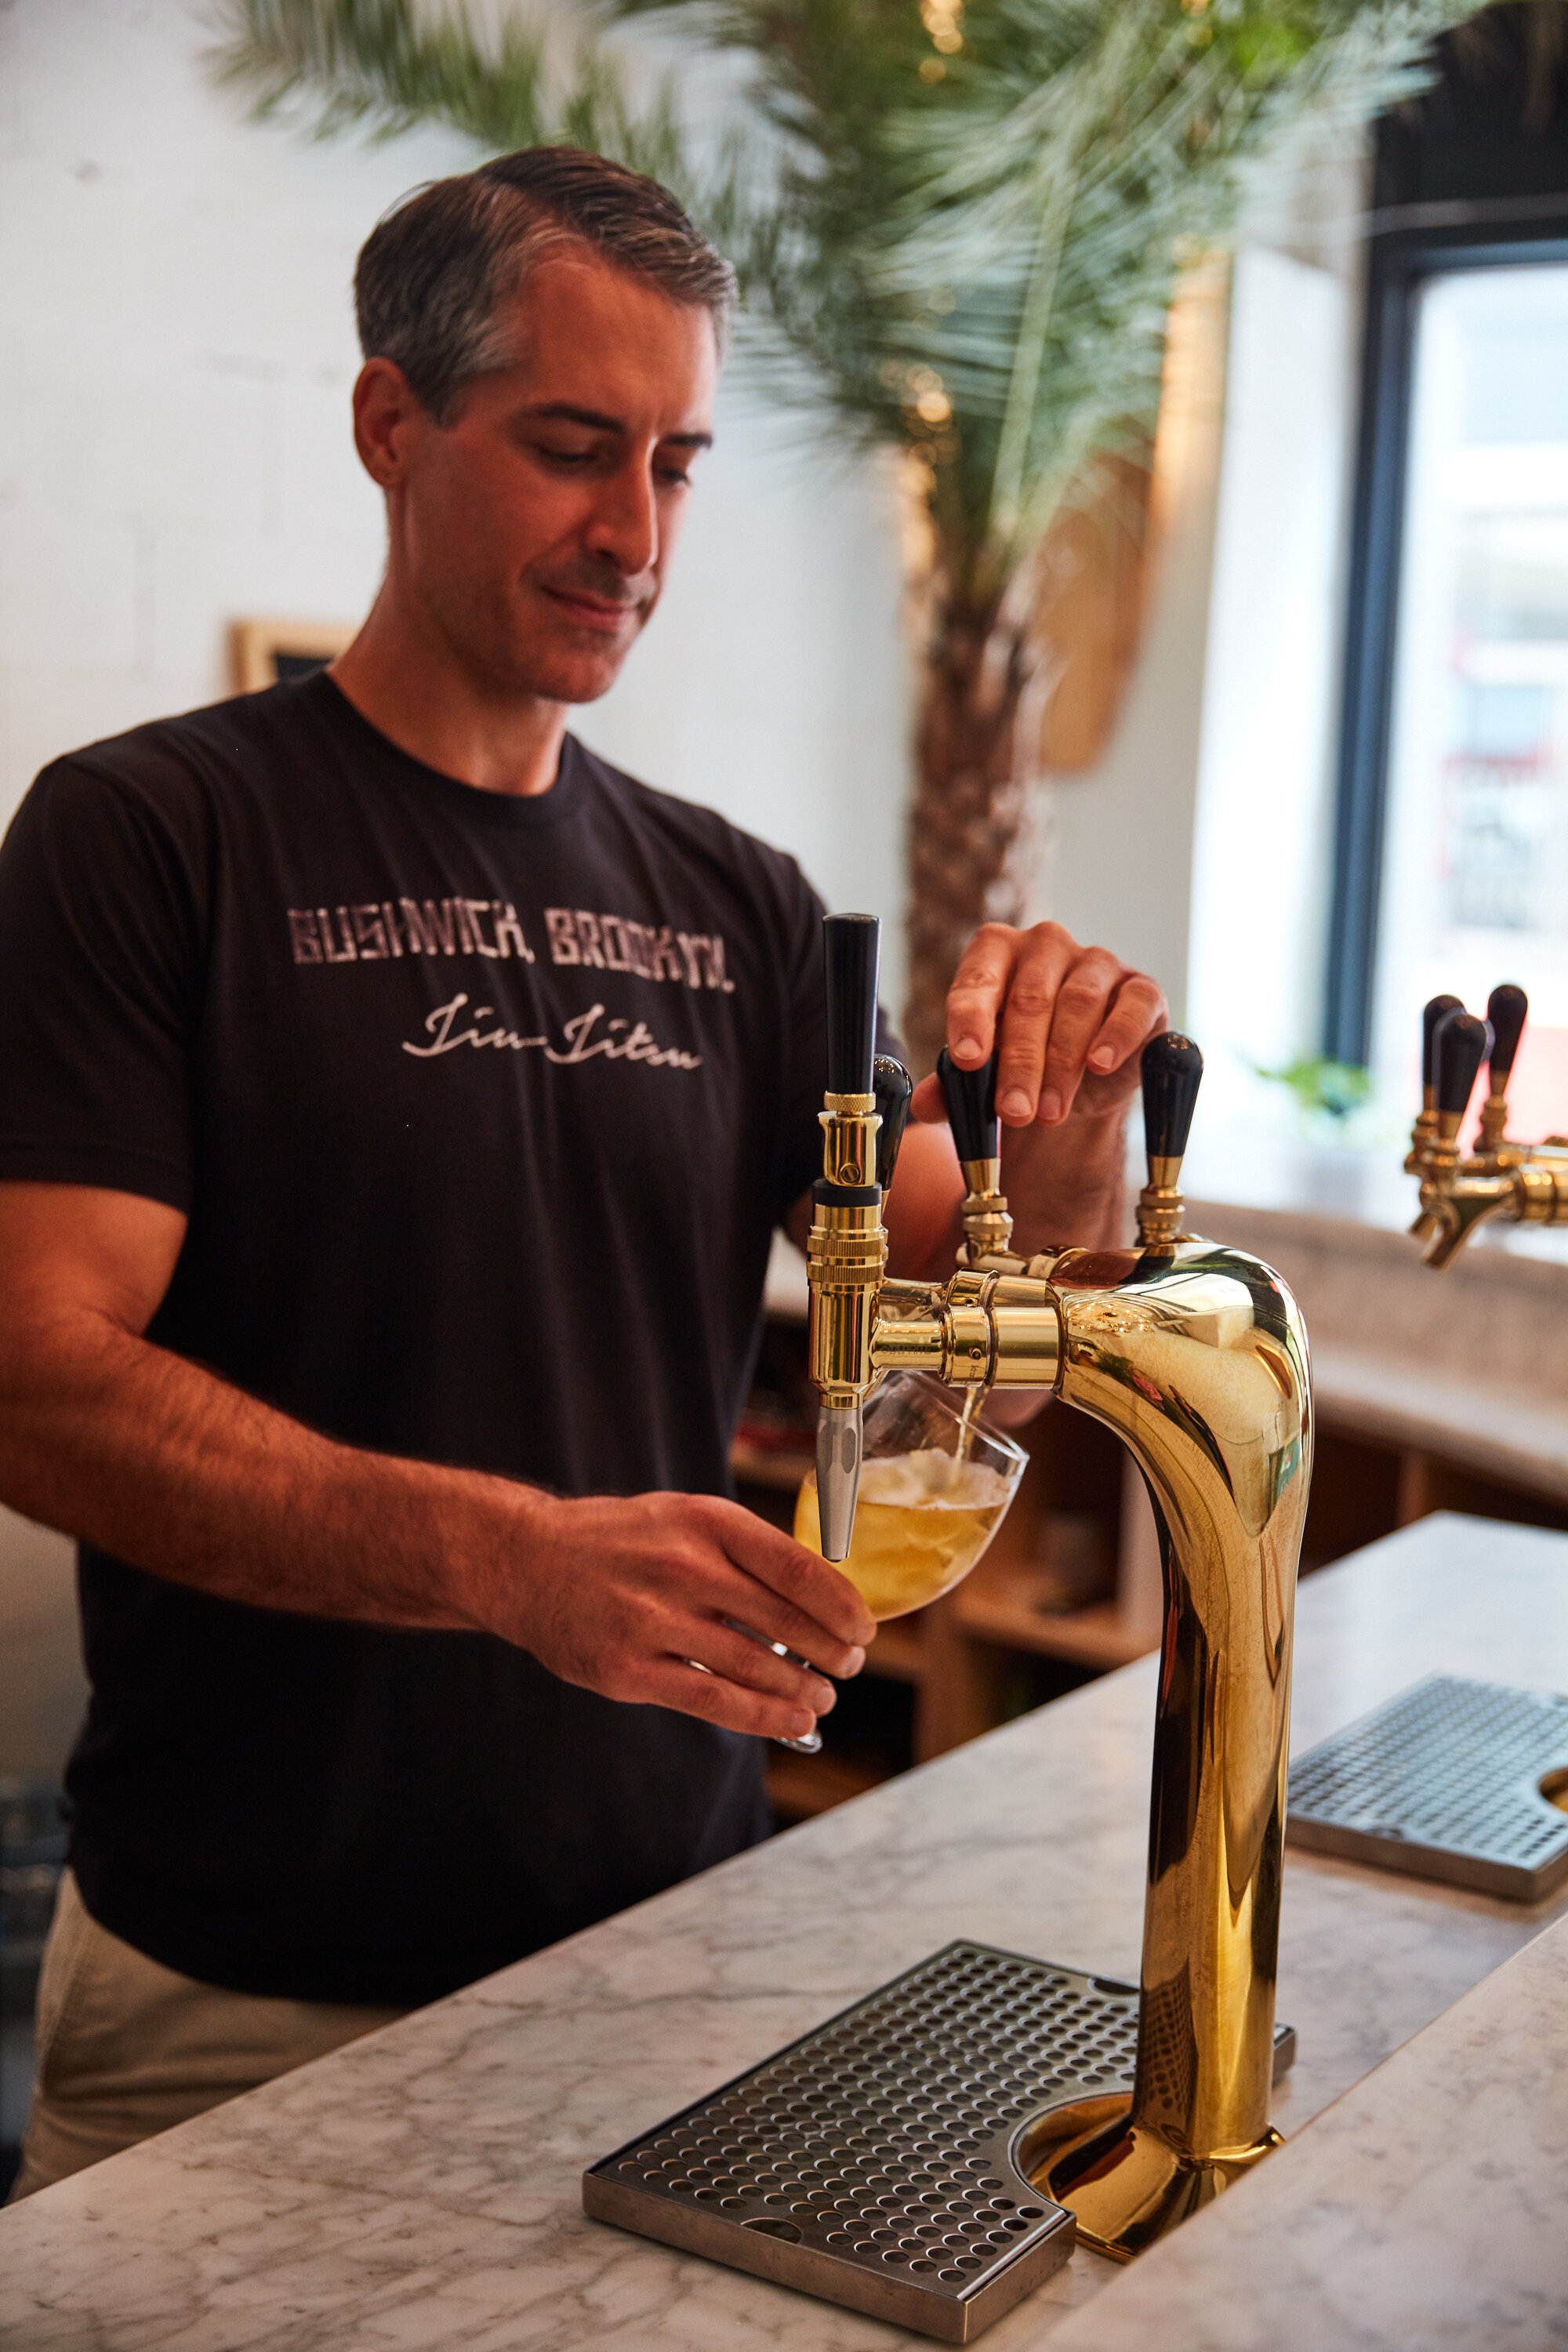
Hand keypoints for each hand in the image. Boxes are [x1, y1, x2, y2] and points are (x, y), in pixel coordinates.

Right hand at [479, 1488, 874, 1742]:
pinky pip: (714, 1701)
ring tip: (823, 1698)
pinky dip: (764, 1717)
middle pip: (785, 1621)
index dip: (842, 1607)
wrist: (525, 1561)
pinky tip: (792, 1722)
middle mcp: (684, 1568)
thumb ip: (743, 1552)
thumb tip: (819, 1597)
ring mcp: (654, 1621)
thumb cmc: (618, 1542)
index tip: (863, 1629)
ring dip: (802, 1690)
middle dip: (830, 1652)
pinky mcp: (629, 1669)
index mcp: (706, 1522)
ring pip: (755, 1666)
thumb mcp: (682, 1519)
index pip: (797, 1568)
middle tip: (848, 1666)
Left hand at [910, 920, 1166, 1133]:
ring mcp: (1097, 962)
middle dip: (1020, 1062)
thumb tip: (926, 1105)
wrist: (1085, 1079)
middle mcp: (1046, 946)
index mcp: (996, 954)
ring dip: (1062, 1063)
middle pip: (1030, 999)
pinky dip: (1115, 1036)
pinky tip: (1099, 1065)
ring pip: (1078, 1003)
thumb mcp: (986, 1072)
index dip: (971, 1019)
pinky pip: (1132, 1004)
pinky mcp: (1141, 988)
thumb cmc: (1025, 1060)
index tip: (967, 1060)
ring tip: (1049, 1111)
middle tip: (1013, 1111)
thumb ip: (955, 1084)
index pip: (978, 979)